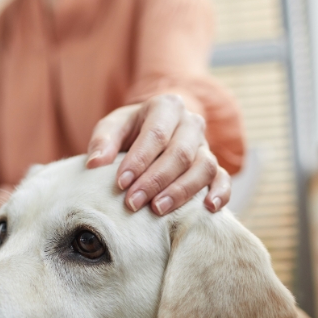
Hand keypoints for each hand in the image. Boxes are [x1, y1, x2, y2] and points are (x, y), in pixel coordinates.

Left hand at [86, 94, 230, 215]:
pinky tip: (208, 208)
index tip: (121, 183)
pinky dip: (221, 193)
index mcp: (166, 107)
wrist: (153, 132)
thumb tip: (94, 164)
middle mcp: (191, 123)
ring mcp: (205, 145)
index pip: (157, 134)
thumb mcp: (112, 127)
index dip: (139, 160)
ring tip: (158, 210)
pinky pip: (223, 178)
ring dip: (181, 191)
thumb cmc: (130, 131)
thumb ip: (103, 141)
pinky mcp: (214, 166)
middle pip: (181, 153)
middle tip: (133, 203)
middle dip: (155, 181)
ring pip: (204, 167)